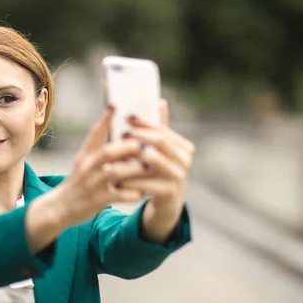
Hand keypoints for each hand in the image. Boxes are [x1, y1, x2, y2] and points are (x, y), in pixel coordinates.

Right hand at [51, 107, 148, 227]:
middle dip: (129, 146)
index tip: (115, 106)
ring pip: (115, 172)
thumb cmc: (79, 181)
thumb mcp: (83, 161)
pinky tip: (143, 192)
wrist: (61, 207)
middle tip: (147, 143)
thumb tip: (118, 131)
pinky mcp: (97, 200)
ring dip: (134, 169)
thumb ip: (98, 147)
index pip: (94, 134)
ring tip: (151, 167)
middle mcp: (87, 167)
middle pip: (108, 151)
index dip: (104, 120)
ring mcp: (92, 184)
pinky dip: (133, 193)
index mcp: (85, 155)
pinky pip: (119, 195)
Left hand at [118, 99, 194, 241]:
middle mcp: (185, 160)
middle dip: (140, 135)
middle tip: (121, 133)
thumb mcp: (160, 150)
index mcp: (183, 146)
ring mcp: (179, 177)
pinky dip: (130, 179)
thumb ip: (159, 129)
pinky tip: (116, 176)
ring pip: (154, 161)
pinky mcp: (169, 193)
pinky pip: (147, 183)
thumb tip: (160, 101)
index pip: (162, 129)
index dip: (145, 122)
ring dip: (133, 156)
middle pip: (160, 141)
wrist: (167, 202)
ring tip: (117, 152)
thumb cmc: (159, 170)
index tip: (127, 117)